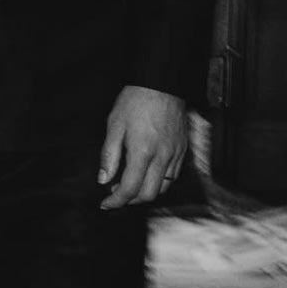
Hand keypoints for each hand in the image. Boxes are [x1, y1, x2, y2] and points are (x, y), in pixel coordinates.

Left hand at [99, 85, 188, 208]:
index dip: (116, 200)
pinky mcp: (183, 150)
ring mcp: (176, 155)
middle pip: (149, 194)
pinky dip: (159, 182)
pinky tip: (147, 173)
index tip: (105, 203)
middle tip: (115, 193)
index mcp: (142, 151)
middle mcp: (162, 157)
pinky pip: (173, 176)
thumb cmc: (135, 101)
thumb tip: (103, 179)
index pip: (130, 188)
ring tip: (130, 183)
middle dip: (131, 200)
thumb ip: (108, 155)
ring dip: (145, 192)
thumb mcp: (114, 124)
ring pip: (163, 188)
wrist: (162, 84)